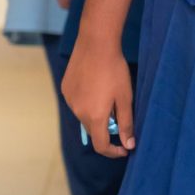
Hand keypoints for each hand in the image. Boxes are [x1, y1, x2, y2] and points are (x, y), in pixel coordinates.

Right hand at [61, 40, 134, 158]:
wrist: (96, 43)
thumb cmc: (115, 70)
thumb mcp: (125, 98)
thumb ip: (127, 123)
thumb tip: (129, 145)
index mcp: (94, 117)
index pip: (101, 145)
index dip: (113, 151)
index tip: (124, 148)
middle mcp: (78, 112)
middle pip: (93, 130)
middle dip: (106, 128)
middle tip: (119, 111)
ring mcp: (69, 100)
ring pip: (84, 115)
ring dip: (96, 113)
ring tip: (107, 93)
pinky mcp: (65, 89)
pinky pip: (77, 102)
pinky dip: (87, 101)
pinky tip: (95, 85)